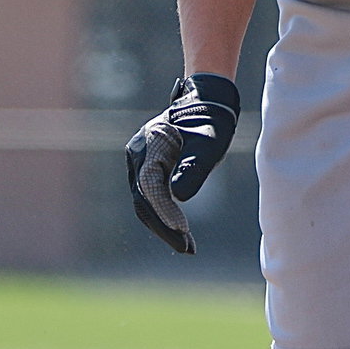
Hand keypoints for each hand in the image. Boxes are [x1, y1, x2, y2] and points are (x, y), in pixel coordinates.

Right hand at [125, 73, 239, 253]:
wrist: (209, 100)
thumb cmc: (211, 119)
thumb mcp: (208, 143)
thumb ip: (193, 166)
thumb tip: (179, 196)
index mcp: (149, 145)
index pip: (150, 188)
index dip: (165, 213)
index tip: (183, 233)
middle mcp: (138, 153)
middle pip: (144, 199)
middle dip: (164, 226)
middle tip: (187, 248)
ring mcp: (140, 160)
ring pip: (146, 200)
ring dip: (164, 223)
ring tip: (187, 245)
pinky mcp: (148, 166)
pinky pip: (152, 194)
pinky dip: (164, 212)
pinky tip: (181, 229)